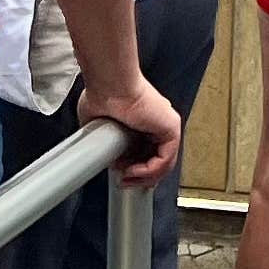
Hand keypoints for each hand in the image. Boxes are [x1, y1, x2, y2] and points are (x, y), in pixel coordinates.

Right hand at [85, 68, 185, 187]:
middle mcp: (157, 122)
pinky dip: (150, 171)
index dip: (136, 170)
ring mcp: (165, 125)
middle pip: (157, 161)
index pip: (148, 153)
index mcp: (143, 120)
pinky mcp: (171, 127)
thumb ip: (102, 140)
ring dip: (144, 178)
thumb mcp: (98, 125)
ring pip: (163, 163)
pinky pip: (166, 158)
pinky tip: (133, 172)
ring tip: (126, 179)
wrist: (109, 85)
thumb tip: (98, 154)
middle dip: (140, 178)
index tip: (122, 176)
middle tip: (124, 182)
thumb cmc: (101, 94)